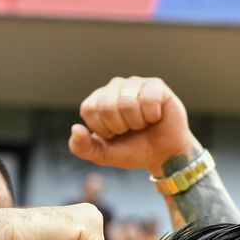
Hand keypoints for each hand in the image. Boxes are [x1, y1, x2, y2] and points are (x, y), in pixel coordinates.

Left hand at [69, 76, 198, 175]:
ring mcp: (135, 84)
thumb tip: (75, 129)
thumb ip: (82, 147)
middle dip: (121, 127)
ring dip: (138, 122)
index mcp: (98, 101)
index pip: (89, 109)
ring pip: (127, 103)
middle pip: (107, 106)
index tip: (115, 135)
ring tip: (144, 123)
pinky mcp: (156, 85)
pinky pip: (148, 99)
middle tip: (131, 130)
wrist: (164, 155)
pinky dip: (153, 115)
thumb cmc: (133, 150)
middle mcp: (114, 87)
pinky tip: (156, 117)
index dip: (104, 129)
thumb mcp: (103, 155)